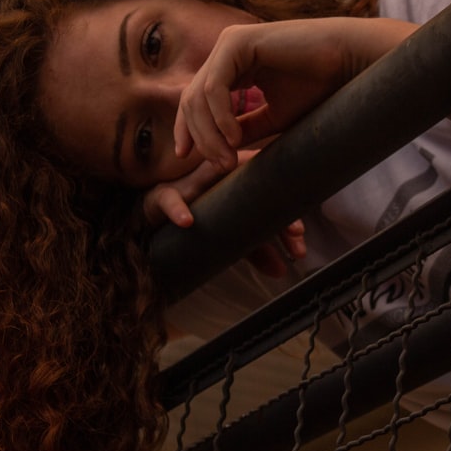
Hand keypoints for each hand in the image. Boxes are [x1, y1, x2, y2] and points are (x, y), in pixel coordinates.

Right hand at [143, 149, 306, 276]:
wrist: (151, 216)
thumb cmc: (199, 218)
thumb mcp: (230, 236)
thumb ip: (255, 250)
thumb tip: (282, 271)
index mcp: (235, 186)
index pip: (265, 191)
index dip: (284, 211)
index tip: (300, 235)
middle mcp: (217, 178)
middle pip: (249, 184)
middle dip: (271, 207)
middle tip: (294, 232)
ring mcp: (189, 184)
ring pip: (213, 182)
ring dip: (229, 198)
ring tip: (248, 219)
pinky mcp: (163, 195)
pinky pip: (169, 200)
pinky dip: (178, 210)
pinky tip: (188, 221)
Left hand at [174, 18, 415, 170]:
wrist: (348, 61)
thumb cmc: (319, 87)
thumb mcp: (273, 117)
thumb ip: (245, 128)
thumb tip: (218, 150)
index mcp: (232, 66)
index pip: (195, 100)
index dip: (187, 129)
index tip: (186, 157)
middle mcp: (226, 52)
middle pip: (191, 100)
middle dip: (200, 138)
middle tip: (221, 166)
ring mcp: (229, 44)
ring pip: (198, 96)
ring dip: (210, 133)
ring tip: (228, 158)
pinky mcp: (237, 42)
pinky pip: (214, 87)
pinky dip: (220, 116)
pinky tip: (235, 137)